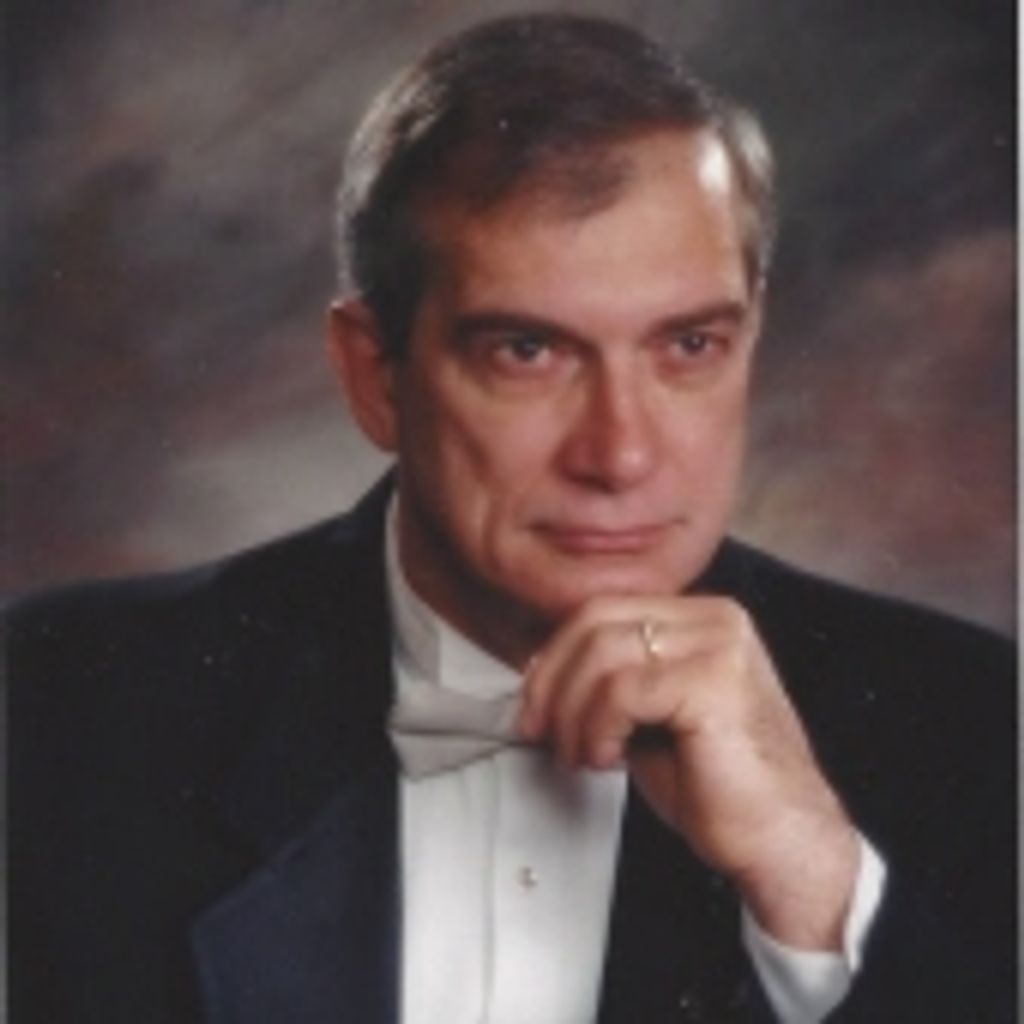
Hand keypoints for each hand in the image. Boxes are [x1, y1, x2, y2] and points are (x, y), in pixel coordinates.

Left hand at [519, 594, 858, 950]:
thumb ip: (609, 683)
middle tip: (539, 731)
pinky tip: (609, 759)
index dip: (556, 655)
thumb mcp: (649, 718)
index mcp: (701, 618)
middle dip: (552, 680)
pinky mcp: (714, 682)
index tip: (533, 703)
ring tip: (583, 755)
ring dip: (572, 711)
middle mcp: (716, 619)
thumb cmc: (719, 788)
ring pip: (602, 651)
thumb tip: (542, 674)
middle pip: (596, 620)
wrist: (783, 842)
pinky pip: (621, 689)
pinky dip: (598, 727)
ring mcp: (719, 645)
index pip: (603, 609)